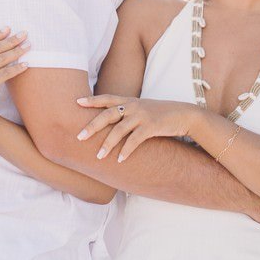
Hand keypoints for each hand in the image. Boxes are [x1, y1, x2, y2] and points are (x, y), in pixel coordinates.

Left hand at [75, 94, 198, 162]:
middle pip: (108, 114)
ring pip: (120, 129)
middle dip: (93, 126)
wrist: (183, 114)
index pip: (106, 98)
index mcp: (129, 100)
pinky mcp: (152, 126)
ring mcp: (142, 115)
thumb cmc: (159, 114)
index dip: (92, 100)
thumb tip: (108, 122)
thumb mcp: (141, 108)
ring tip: (99, 157)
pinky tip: (120, 160)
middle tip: (79, 137)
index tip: (76, 102)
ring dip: (108, 144)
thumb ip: (126, 112)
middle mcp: (133, 106)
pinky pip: (135, 140)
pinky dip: (126, 150)